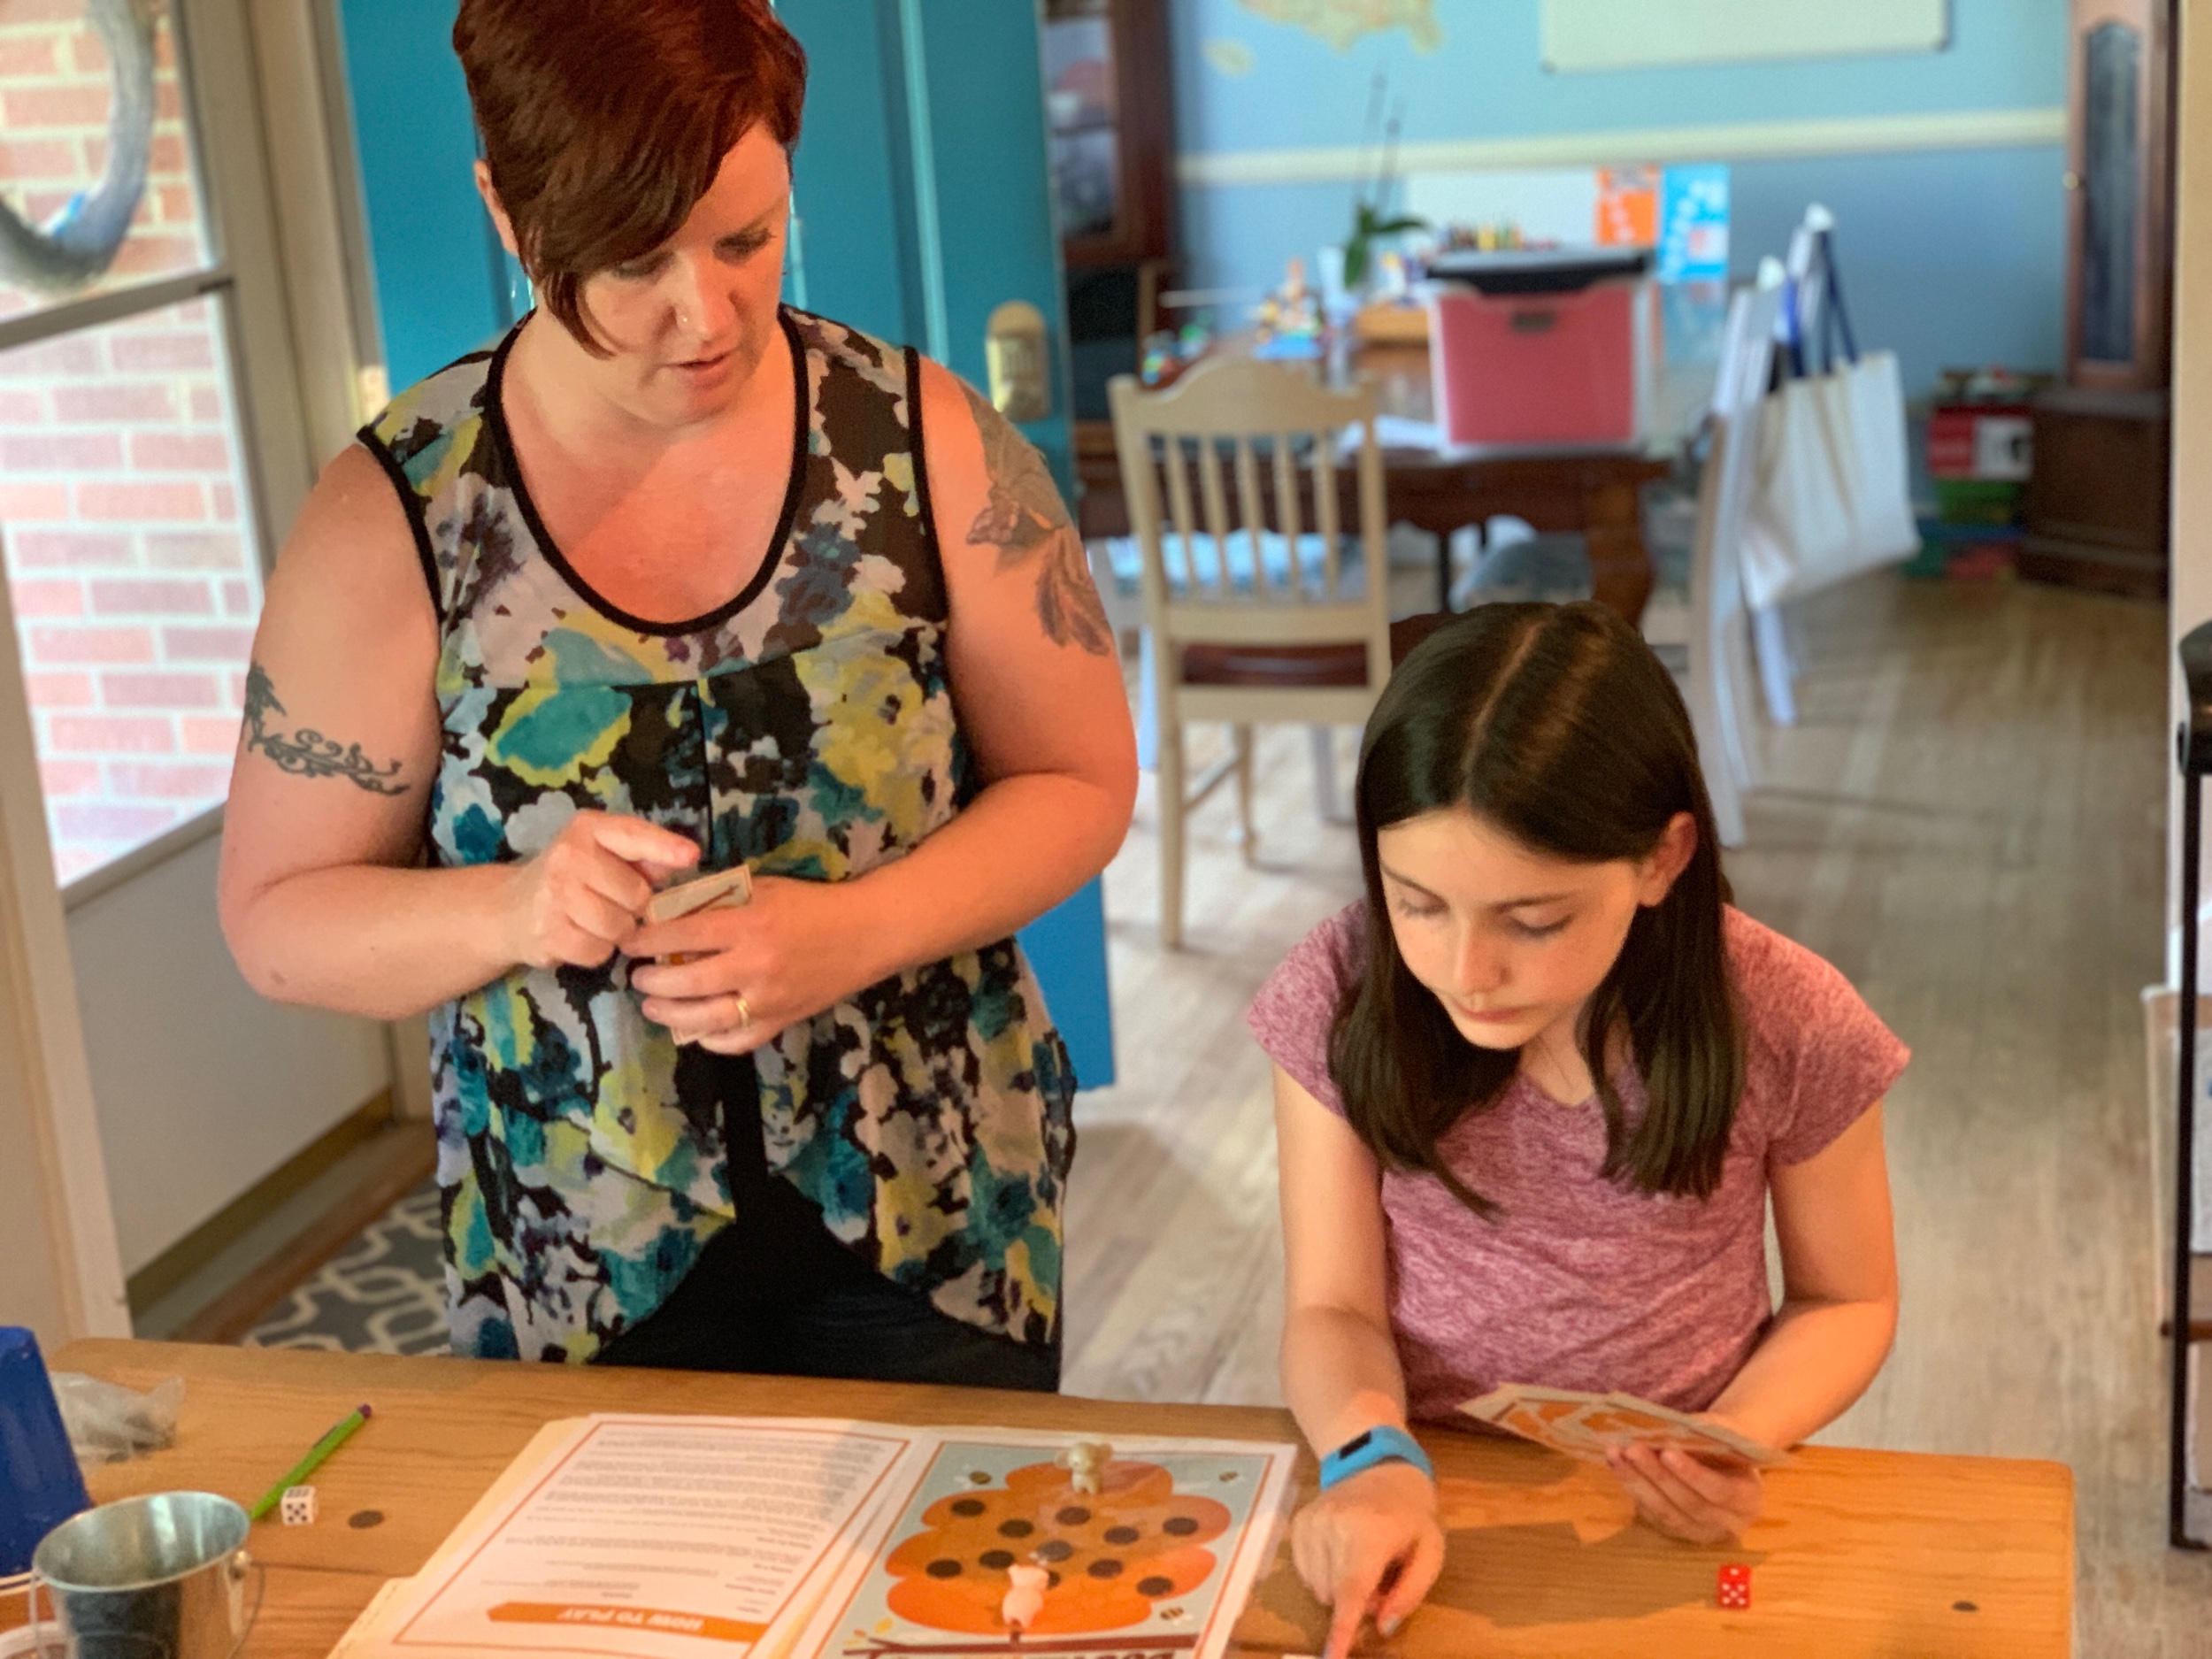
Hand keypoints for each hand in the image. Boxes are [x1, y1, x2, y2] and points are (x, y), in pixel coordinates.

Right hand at [503, 812, 697, 971]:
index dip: (664, 847)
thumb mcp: (603, 854)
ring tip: (596, 919)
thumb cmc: (571, 877)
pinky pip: (599, 951)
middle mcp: (569, 856)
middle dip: (634, 905)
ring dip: (618, 931)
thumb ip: (643, 856)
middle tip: (611, 901)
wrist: (509, 909)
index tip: (691, 857)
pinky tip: (580, 935)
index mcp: (587, 829)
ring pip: (621, 927)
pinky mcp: (549, 933)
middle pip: (637, 894)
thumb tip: (684, 857)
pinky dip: (597, 950)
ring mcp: (556, 896)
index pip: (632, 835)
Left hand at [626, 874, 879, 1052]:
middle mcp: (754, 966)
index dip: (647, 939)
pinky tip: (695, 1030)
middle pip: (686, 982)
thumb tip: (672, 910)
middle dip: (651, 979)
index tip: (628, 941)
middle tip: (638, 975)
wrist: (866, 933)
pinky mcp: (781, 1021)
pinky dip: (710, 1040)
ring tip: (652, 1004)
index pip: (682, 935)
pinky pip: (736, 1041)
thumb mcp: (764, 888)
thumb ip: (720, 899)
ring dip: (669, 1014)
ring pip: (704, 1019)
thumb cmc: (812, 904)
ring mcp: (768, 1000)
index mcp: (749, 925)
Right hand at [1290, 1462, 1443, 1658]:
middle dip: (1358, 1602)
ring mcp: (1312, 1521)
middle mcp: (1334, 1524)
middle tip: (1381, 1579)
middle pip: (1335, 1595)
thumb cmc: (1412, 1518)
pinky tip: (1341, 1554)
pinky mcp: (1298, 1522)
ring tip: (1361, 1563)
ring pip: (1317, 1588)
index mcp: (1371, 1531)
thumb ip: (1411, 1593)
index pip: (1352, 1589)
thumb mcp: (1430, 1553)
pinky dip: (1323, 1576)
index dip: (1342, 1628)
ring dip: (1339, 1590)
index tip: (1331, 1658)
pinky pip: (1304, 1573)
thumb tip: (1383, 1626)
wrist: (1382, 1470)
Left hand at [1606, 1441, 1762, 1544]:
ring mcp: (1700, 1532)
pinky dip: (1633, 1488)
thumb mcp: (1727, 1435)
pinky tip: (1618, 1465)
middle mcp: (1726, 1524)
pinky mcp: (1676, 1531)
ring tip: (1616, 1454)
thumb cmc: (1727, 1443)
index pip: (1719, 1491)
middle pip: (1688, 1503)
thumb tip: (1669, 1425)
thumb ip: (1706, 1433)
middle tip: (1632, 1449)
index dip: (1692, 1474)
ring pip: (1665, 1512)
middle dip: (1657, 1476)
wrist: (1728, 1463)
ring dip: (1637, 1482)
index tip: (1667, 1451)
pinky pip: (1652, 1514)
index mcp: (1747, 1499)